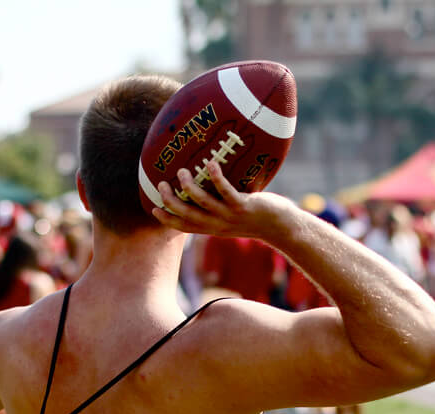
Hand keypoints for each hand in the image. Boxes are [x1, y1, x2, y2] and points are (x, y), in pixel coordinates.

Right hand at [152, 161, 298, 239]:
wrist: (281, 227)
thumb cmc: (256, 219)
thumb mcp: (233, 219)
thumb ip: (217, 211)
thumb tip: (205, 193)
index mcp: (213, 229)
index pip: (185, 227)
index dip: (168, 219)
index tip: (153, 209)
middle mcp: (219, 225)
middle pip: (188, 215)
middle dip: (171, 201)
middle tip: (161, 185)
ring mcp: (231, 216)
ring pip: (204, 203)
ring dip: (190, 187)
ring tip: (182, 171)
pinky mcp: (244, 206)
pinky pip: (227, 191)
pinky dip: (217, 178)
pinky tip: (210, 163)